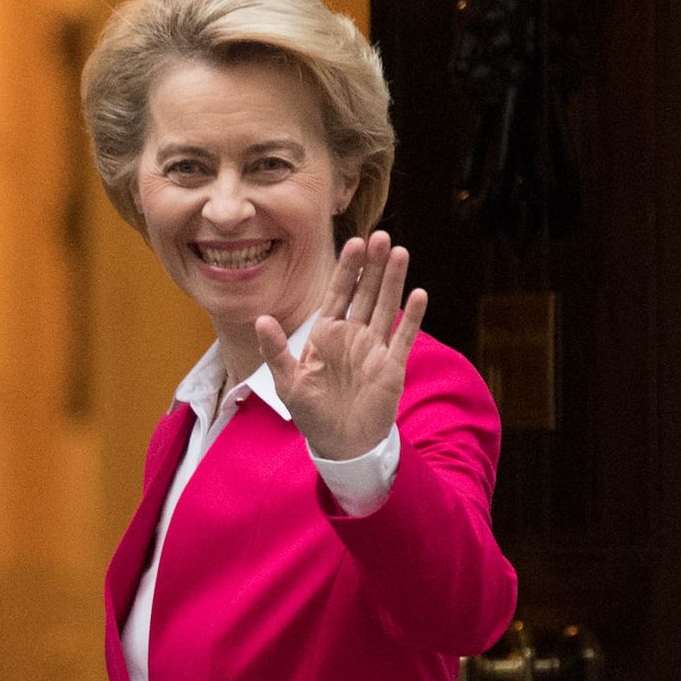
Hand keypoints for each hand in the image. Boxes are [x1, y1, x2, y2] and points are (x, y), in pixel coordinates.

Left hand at [256, 231, 427, 459]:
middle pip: (366, 293)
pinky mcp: (392, 366)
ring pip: (386, 307)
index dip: (347, 269)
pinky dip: (412, 317)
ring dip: (394, 281)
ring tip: (401, 252)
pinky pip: (404, 337)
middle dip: (373, 266)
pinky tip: (419, 294)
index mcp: (326, 334)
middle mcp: (352, 336)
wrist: (340, 443)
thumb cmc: (311, 412)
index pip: (339, 294)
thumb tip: (261, 319)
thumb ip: (276, 350)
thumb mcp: (287, 381)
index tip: (355, 244)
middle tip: (381, 236)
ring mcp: (374, 348)